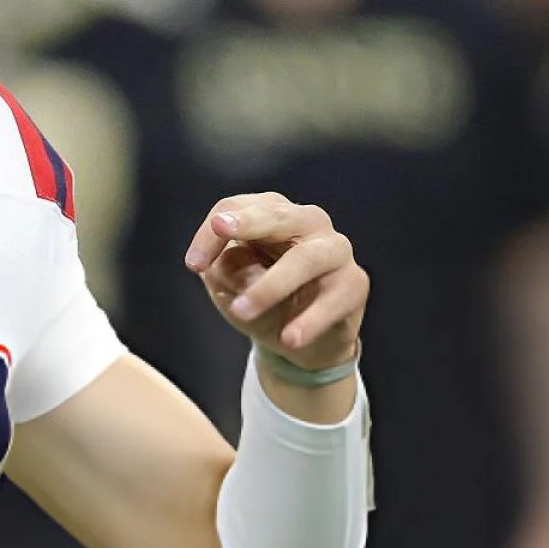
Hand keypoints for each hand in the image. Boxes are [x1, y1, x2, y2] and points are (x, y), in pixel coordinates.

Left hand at [183, 191, 366, 372]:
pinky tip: (289, 337)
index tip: (193, 265)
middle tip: (222, 228)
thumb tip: (229, 259)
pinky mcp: (354, 283)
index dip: (210, 233)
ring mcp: (334, 250)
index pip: (235, 208)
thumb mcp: (230, 284)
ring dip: (271, 285)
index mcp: (268, 214)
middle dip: (248, 221)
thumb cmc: (260, 299)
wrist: (297, 339)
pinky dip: (309, 320)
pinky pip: (333, 299)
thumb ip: (225, 267)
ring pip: (306, 257)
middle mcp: (305, 223)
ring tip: (243, 311)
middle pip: (277, 215)